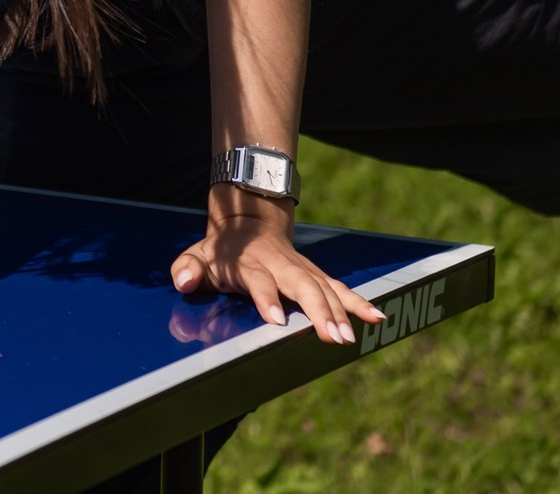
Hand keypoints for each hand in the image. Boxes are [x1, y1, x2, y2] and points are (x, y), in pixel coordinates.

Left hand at [168, 189, 386, 347]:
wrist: (248, 223)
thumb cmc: (221, 251)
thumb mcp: (197, 255)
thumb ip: (188, 268)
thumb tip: (182, 280)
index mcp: (249, 262)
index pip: (258, 280)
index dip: (265, 298)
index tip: (275, 319)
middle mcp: (280, 264)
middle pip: (301, 286)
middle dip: (317, 311)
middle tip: (331, 337)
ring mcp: (301, 269)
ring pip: (325, 288)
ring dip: (341, 312)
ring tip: (350, 337)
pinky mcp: (316, 275)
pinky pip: (340, 289)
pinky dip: (359, 302)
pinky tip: (377, 318)